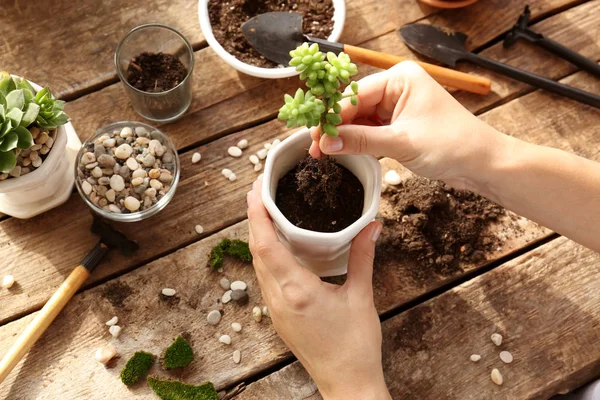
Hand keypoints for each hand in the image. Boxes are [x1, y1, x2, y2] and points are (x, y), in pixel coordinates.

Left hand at [247, 180, 390, 399]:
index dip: (257, 216)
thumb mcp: (362, 297)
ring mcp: (275, 310)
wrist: (347, 383)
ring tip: (265, 213)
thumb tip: (372, 226)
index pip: (267, 245)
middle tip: (260, 192)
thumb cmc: (355, 345)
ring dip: (258, 237)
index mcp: (297, 291)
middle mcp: (279, 299)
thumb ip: (363, 257)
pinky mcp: (279, 317)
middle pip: (256, 251)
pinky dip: (265, 256)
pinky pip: (265, 279)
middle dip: (254, 219)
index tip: (256, 192)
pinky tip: (276, 247)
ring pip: (258, 265)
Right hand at [309, 61, 514, 190]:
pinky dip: (357, 142)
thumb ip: (361, 141)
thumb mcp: (402, 142)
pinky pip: (370, 131)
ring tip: (322, 154)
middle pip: (354, 106)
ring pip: (360, 120)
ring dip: (343, 136)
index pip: (355, 94)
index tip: (314, 136)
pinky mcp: (399, 126)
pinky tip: (341, 152)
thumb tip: (326, 143)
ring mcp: (397, 107)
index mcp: (400, 78)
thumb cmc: (452, 144)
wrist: (483, 164)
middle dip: (335, 127)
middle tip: (314, 148)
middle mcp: (397, 88)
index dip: (333, 116)